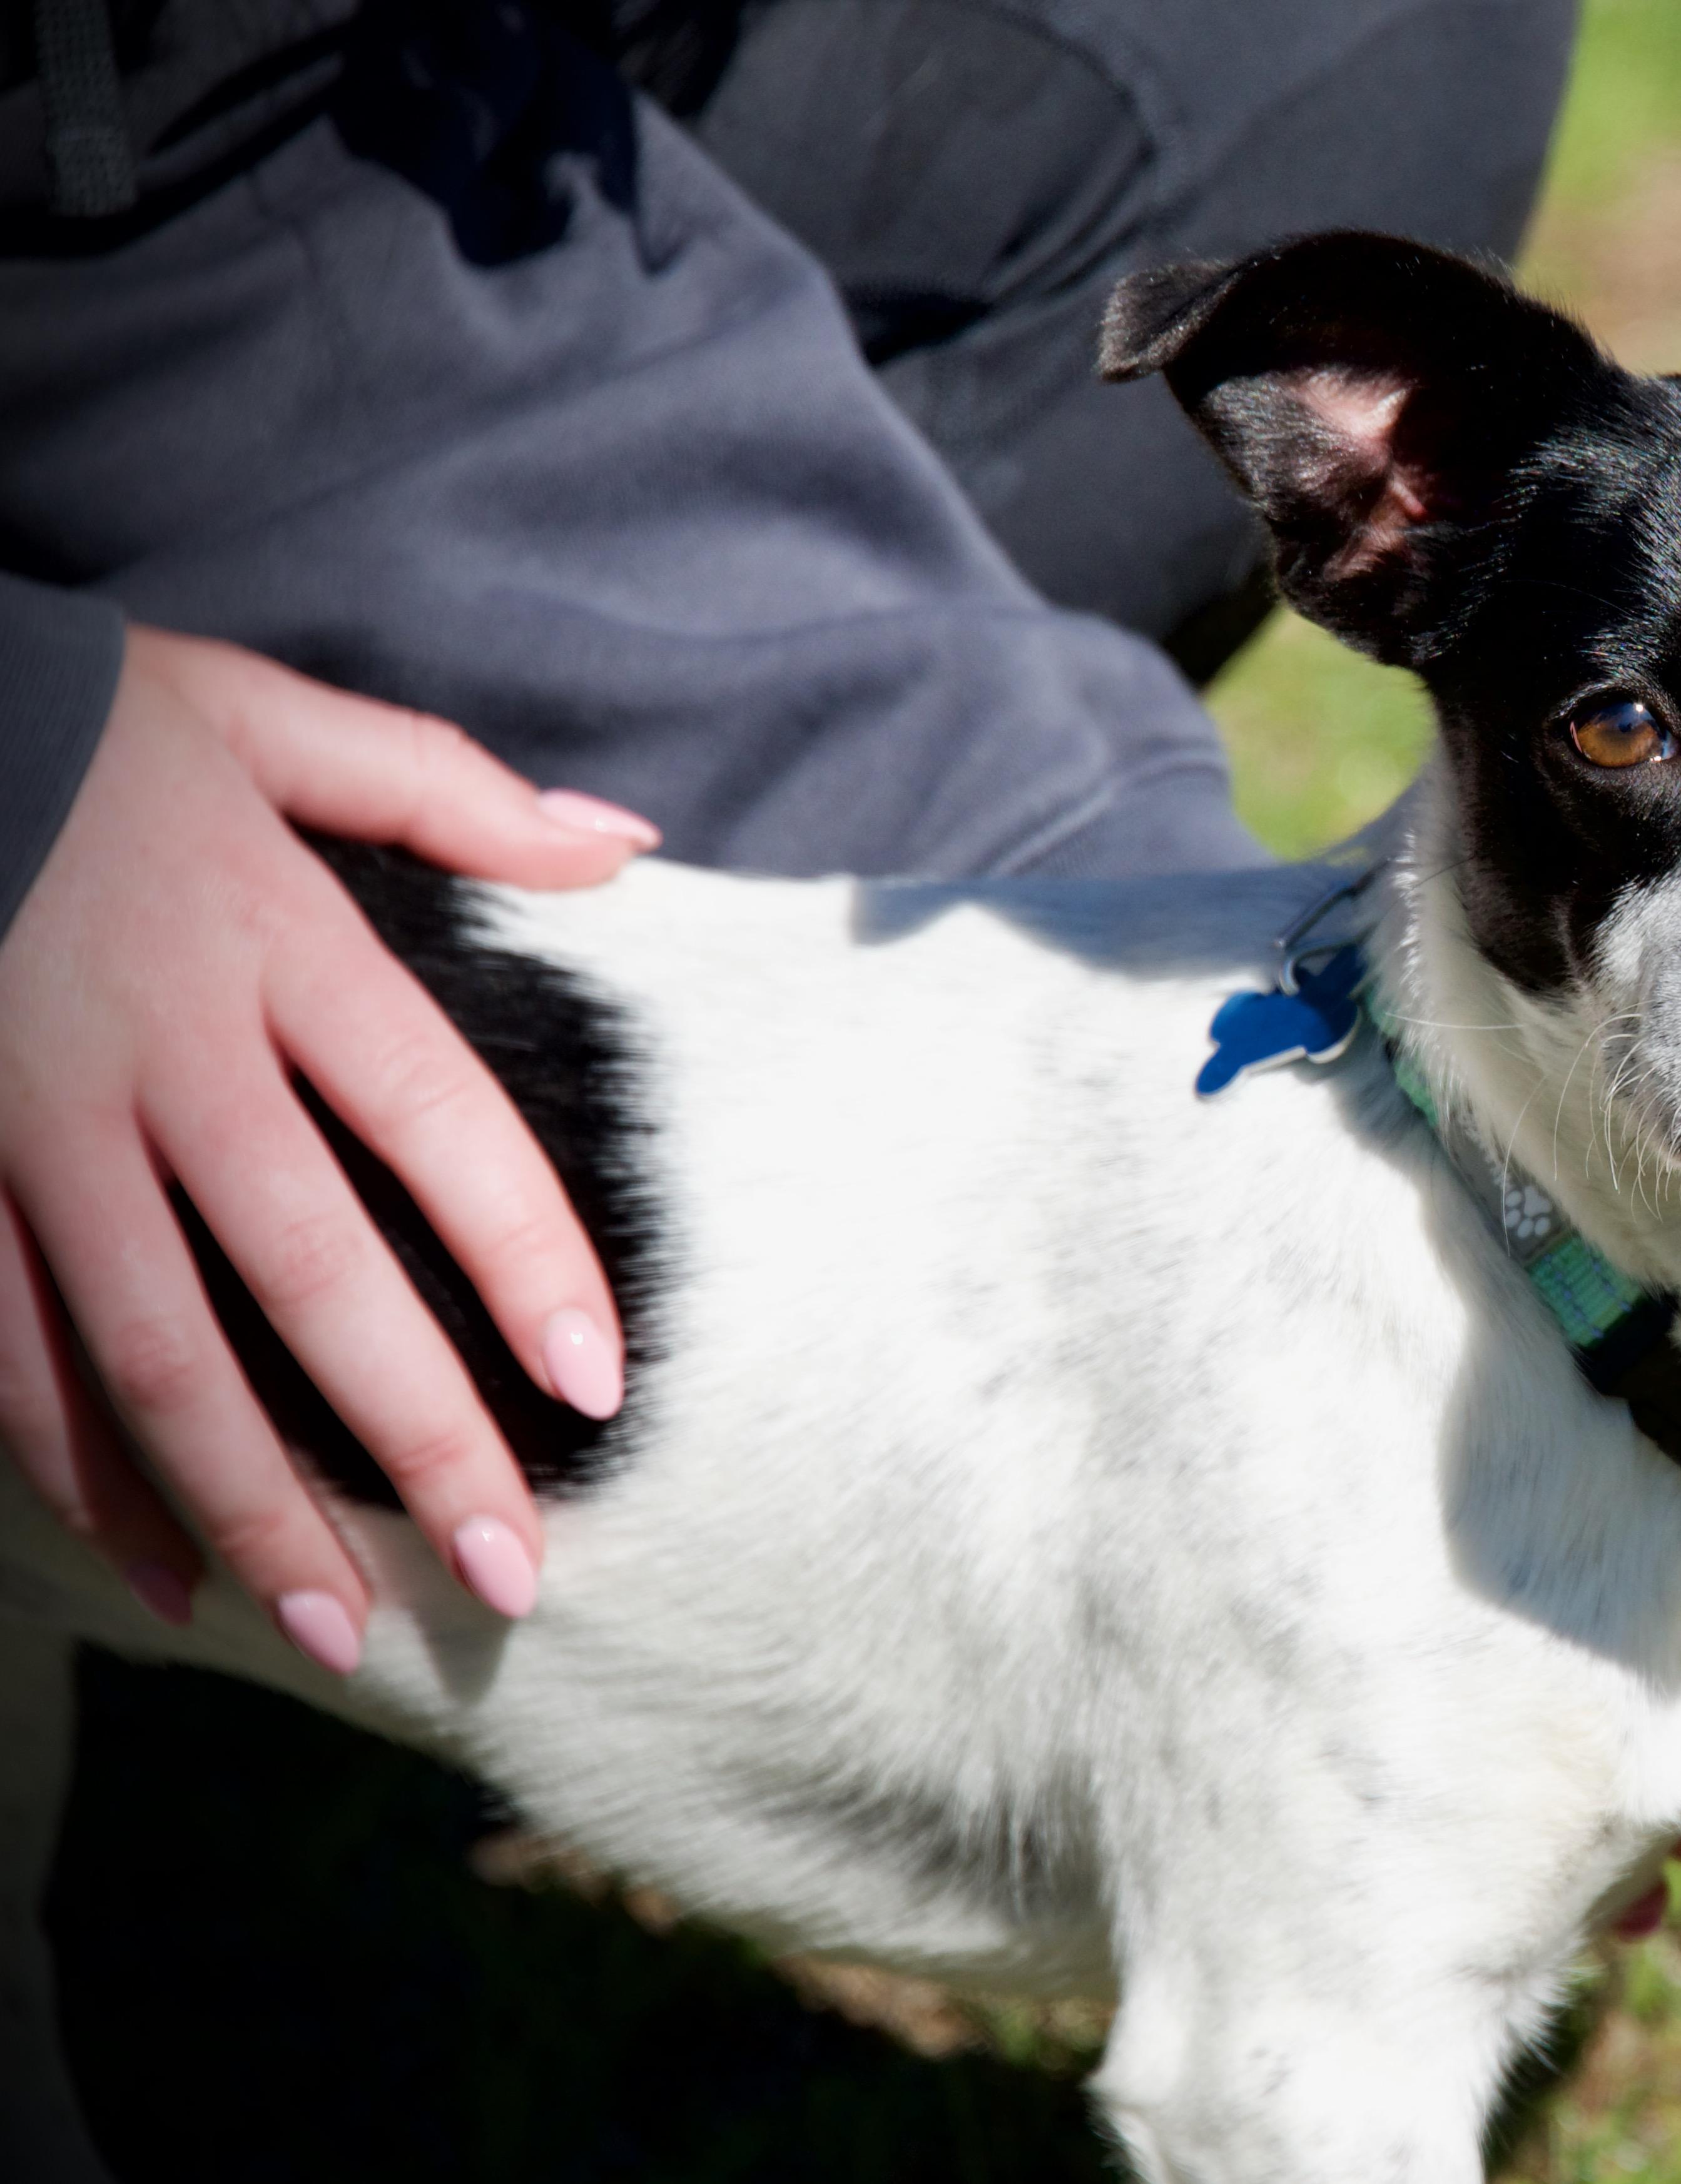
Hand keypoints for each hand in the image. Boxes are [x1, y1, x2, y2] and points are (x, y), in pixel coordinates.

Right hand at [0, 626, 658, 1671]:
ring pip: (153, 1357)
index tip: (600, 1384)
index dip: (524, 1258)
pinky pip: (14, 1354)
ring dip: (252, 1506)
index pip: (440, 1127)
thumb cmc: (78, 716)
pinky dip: (80, 1475)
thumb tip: (624, 842)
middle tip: (506, 1575)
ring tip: (342, 1631)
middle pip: (312, 1280)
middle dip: (413, 1442)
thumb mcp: (268, 712)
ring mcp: (34, 1132)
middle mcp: (162, 1061)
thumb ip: (448, 788)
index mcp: (275, 949)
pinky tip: (163, 1572)